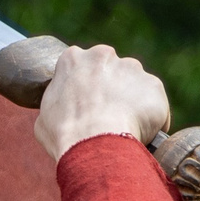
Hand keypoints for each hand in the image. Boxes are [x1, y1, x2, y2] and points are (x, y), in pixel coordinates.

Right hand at [31, 43, 171, 161]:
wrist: (95, 144)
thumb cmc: (65, 133)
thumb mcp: (46, 115)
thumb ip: (59, 103)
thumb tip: (64, 112)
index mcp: (73, 59)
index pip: (82, 67)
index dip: (86, 87)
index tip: (87, 104)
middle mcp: (104, 56)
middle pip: (112, 70)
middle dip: (112, 89)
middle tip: (107, 116)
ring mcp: (131, 68)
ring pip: (135, 85)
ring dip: (132, 102)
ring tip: (124, 128)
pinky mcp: (153, 85)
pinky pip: (154, 103)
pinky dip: (150, 118)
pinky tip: (140, 134)